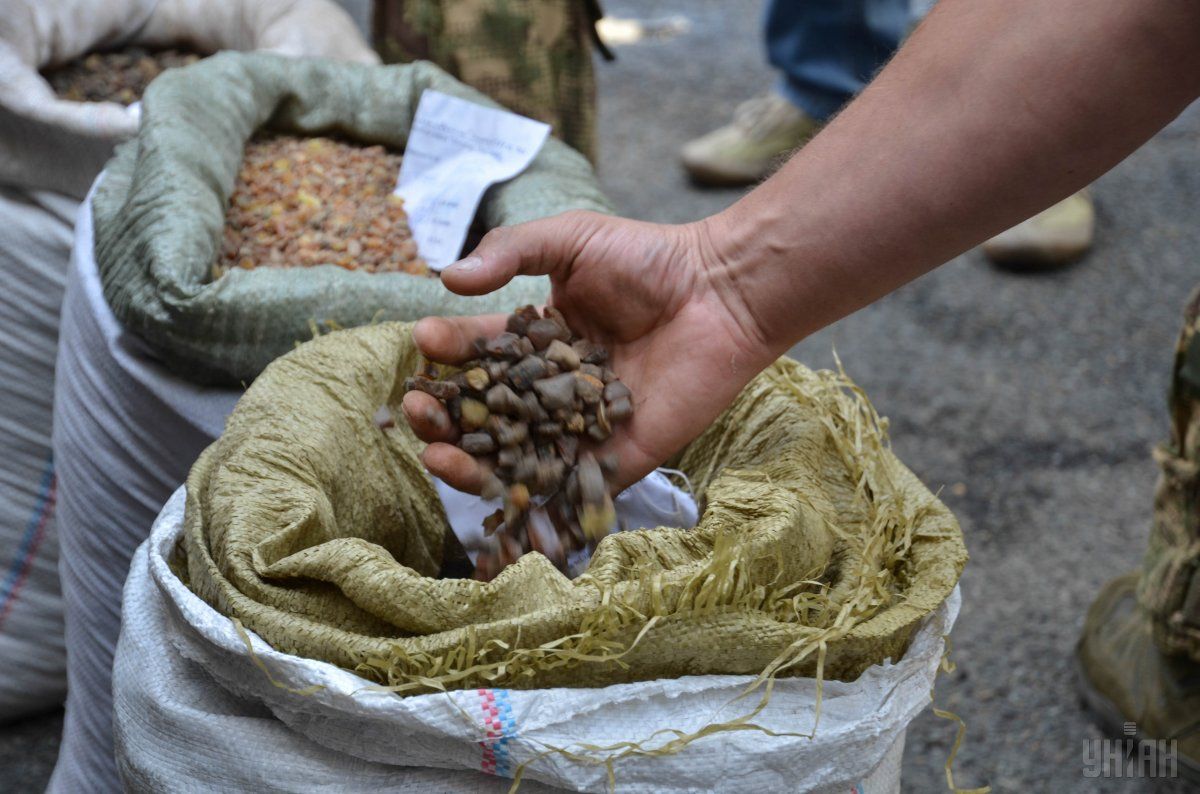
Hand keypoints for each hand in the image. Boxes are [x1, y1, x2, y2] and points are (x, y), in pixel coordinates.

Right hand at [401, 210, 775, 493]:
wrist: (721, 292)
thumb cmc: (649, 259)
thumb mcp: (570, 239)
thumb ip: (510, 253)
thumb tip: (446, 277)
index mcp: (536, 341)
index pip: (479, 354)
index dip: (448, 352)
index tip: (423, 344)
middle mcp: (551, 389)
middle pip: (486, 413)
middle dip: (446, 417)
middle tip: (420, 412)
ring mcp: (581, 428)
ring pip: (516, 458)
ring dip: (474, 466)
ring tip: (441, 458)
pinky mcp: (616, 459)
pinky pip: (572, 494)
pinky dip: (539, 517)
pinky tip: (503, 521)